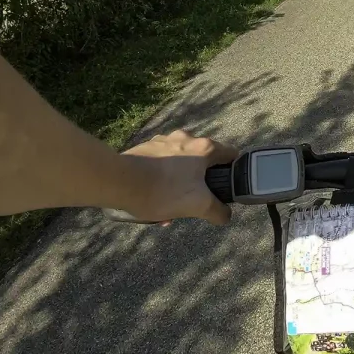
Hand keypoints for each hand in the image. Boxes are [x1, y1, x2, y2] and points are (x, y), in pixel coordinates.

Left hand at [116, 130, 237, 224]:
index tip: (226, 186)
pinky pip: (162, 162)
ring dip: (180, 180)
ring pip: (181, 162)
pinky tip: (153, 195)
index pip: (232, 155)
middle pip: (203, 160)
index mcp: (204, 148)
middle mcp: (186, 138)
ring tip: (169, 203)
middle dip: (200, 181)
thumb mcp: (197, 206)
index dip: (233, 172)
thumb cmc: (163, 190)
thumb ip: (217, 211)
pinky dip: (162, 176)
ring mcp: (163, 140)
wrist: (119, 182)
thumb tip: (226, 216)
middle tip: (193, 200)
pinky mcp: (145, 147)